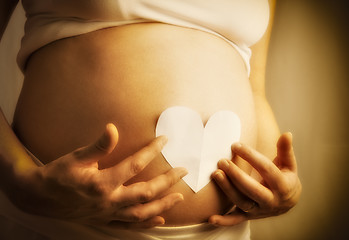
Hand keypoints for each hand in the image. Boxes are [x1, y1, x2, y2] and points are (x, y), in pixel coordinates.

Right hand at [11, 123, 186, 227]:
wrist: (39, 197)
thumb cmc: (56, 175)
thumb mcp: (75, 157)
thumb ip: (97, 145)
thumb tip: (113, 129)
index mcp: (102, 183)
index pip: (134, 165)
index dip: (152, 151)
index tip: (165, 140)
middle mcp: (108, 201)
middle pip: (146, 192)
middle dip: (167, 181)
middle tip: (183, 170)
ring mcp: (107, 214)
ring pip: (142, 213)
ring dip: (163, 205)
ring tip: (179, 196)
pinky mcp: (104, 220)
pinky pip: (129, 226)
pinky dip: (146, 223)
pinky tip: (159, 219)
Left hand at [209, 132, 300, 225]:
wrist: (288, 202)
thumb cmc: (285, 177)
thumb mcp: (289, 164)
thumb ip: (285, 150)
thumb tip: (287, 133)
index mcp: (283, 185)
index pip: (266, 169)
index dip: (251, 156)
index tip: (235, 145)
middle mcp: (272, 200)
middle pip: (253, 189)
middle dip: (236, 175)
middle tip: (221, 161)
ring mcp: (260, 210)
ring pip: (242, 202)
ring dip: (228, 190)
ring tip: (215, 174)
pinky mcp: (250, 217)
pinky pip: (236, 220)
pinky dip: (224, 221)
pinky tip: (210, 218)